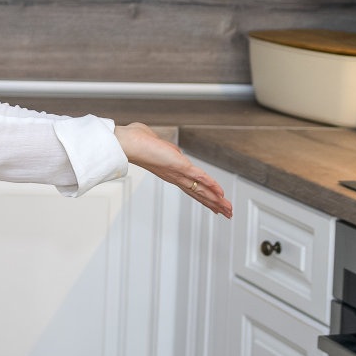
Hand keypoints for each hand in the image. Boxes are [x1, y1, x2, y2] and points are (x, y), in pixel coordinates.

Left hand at [114, 121, 232, 218]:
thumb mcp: (161, 147)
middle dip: (215, 204)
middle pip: (199, 194)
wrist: (128, 143)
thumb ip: (170, 151)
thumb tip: (176, 152)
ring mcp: (178, 173)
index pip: (192, 188)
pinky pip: (199, 177)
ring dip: (216, 200)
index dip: (205, 197)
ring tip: (228, 209)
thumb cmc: (138, 141)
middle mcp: (175, 176)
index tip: (215, 206)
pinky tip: (220, 193)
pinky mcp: (179, 166)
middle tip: (228, 214)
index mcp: (172, 173)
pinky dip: (211, 185)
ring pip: (201, 190)